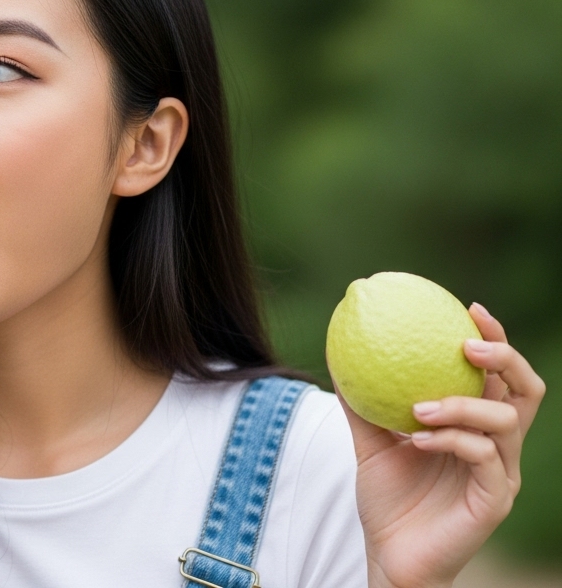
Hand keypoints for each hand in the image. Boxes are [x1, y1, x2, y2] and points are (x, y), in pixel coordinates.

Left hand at [343, 303, 546, 587]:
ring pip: (505, 422)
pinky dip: (453, 440)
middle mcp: (497, 445)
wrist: (390, 555)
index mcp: (476, 426)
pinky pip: (485, 459)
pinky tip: (418, 437)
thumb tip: (337, 353)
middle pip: (526, 390)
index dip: (494, 339)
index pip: (499, 375)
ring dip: (463, 404)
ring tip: (419, 405)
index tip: (468, 308)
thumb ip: (361, 402)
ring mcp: (501, 473)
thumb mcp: (370, 443)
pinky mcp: (495, 500)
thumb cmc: (389, 500)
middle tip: (466, 345)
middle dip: (504, 358)